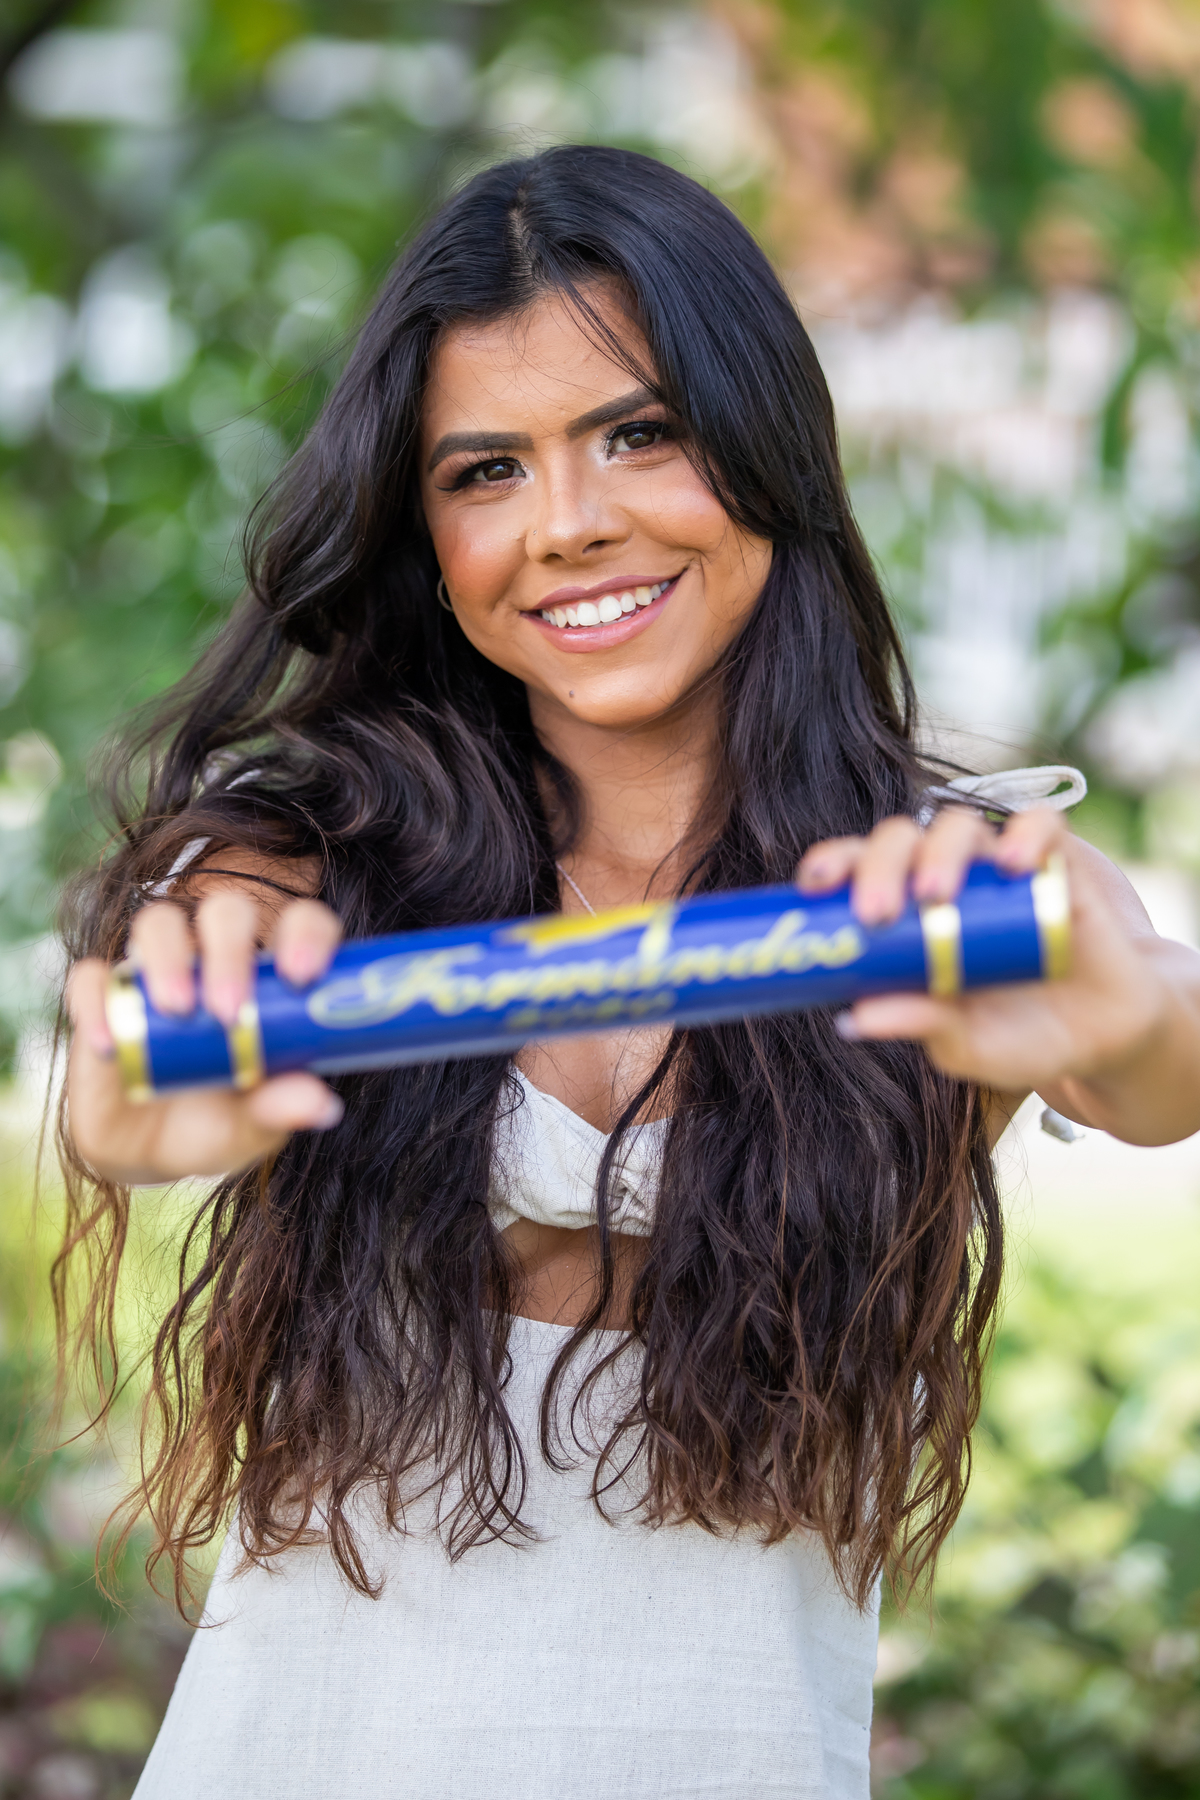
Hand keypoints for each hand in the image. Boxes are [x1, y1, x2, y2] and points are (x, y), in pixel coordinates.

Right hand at [66, 888, 344, 1184]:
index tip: (301, 974)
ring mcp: (156, 971)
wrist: (147, 1155)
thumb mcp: (251, 1128)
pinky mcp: (104, 996)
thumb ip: (281, 1111)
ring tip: (177, 1010)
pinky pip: (91, 977)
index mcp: (269, 981)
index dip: (305, 933)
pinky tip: (109, 1045)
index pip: (300, 924)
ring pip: (158, 923)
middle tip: (228, 1006)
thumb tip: (322, 1104)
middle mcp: (213, 961)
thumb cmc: (216, 1126)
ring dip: (168, 957)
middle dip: (229, 948)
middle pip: (225, 911)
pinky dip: (96, 1003)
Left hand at [795, 805, 1174, 1109]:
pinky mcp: (1057, 863)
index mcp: (907, 915)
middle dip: (879, 866)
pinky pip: (1041, 825)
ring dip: (939, 851)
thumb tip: (854, 1019)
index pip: (856, 870)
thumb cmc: (1021, 1037)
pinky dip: (1024, 833)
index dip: (831, 865)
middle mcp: (947, 878)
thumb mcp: (969, 1045)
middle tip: (877, 913)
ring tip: (938, 895)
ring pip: (957, 825)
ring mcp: (1000, 866)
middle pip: (898, 840)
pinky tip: (1014, 864)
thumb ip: (921, 1027)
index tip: (812, 888)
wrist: (1104, 1039)